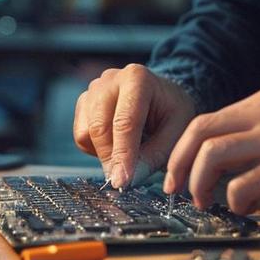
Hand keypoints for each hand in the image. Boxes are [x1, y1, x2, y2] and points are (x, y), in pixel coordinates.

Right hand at [73, 64, 196, 187]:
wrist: (163, 96)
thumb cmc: (172, 112)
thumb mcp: (177, 132)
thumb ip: (155, 155)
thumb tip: (129, 178)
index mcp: (137, 79)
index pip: (125, 122)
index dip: (123, 155)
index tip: (122, 181)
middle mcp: (110, 79)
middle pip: (100, 126)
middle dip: (110, 158)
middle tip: (123, 180)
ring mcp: (94, 89)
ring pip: (87, 132)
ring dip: (104, 153)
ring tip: (129, 153)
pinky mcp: (84, 102)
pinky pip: (81, 135)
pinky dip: (96, 148)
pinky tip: (116, 144)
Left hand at [163, 88, 259, 213]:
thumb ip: (257, 134)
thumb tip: (222, 165)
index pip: (204, 121)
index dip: (182, 151)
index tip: (177, 175)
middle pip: (198, 134)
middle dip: (179, 166)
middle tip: (179, 192)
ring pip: (211, 155)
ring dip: (199, 184)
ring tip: (206, 203)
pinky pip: (241, 184)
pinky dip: (233, 201)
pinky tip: (244, 208)